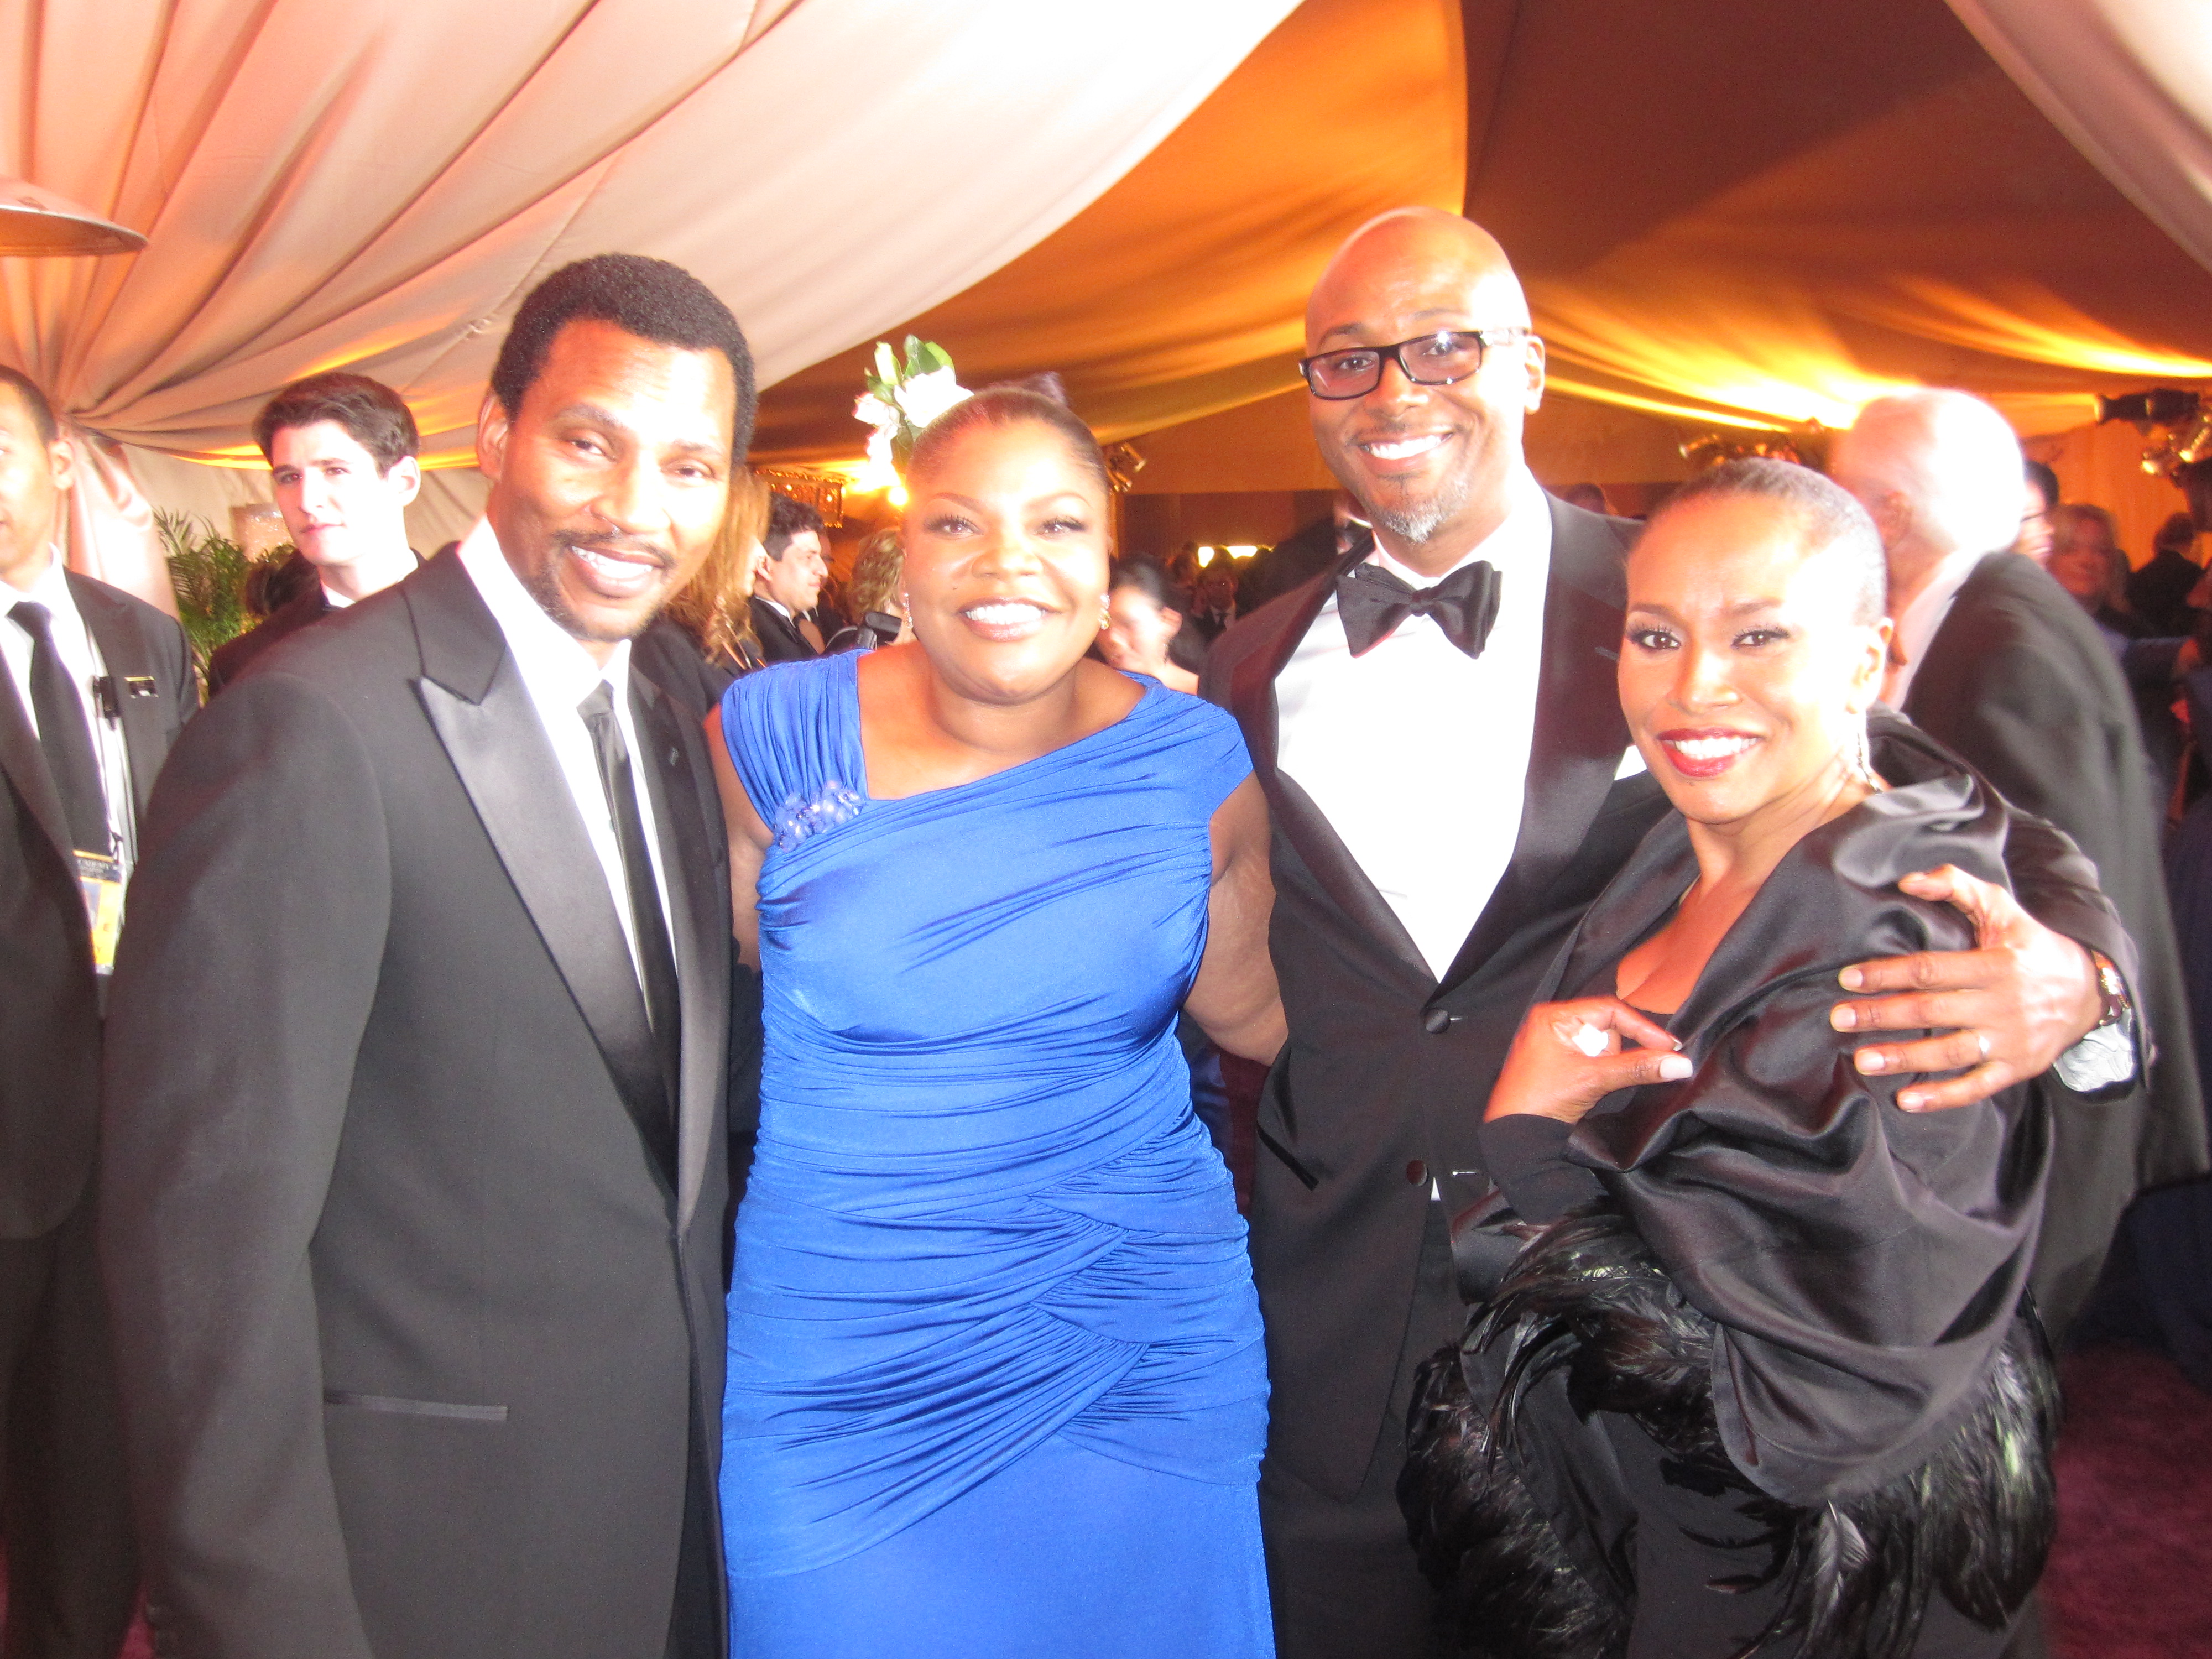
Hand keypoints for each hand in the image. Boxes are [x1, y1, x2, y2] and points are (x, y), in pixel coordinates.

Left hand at [1485, 998, 1690, 1124]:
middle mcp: (1552, 1023)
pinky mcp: (1558, 1063)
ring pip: (1602, 1047)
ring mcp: (1554, 1043)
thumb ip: (1637, 1067)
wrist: (1514, 1137)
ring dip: (1605, 1066)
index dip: (1642, 1027)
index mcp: (1554, 1016)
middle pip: (1607, 1027)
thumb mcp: (1593, 1079)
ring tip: (1586, 1085)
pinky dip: (1598, 1072)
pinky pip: (1591, 1060)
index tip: (1668, 1047)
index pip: (1610, 1009)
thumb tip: (1679, 1063)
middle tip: (1603, 1075)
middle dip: (1614, 1053)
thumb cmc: (1541, 1101)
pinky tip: (1586, 1088)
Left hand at [1829, 863, 2099, 1111]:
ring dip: (1904, 1058)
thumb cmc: (2032, 946)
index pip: (1932, 970)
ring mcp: (2010, 1041)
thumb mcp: (2003, 908)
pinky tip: (1908, 1100)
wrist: (2089, 991)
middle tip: (1840, 1017)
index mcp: (1996, 965)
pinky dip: (1943, 1097)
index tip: (1848, 978)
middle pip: (1932, 1011)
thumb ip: (1957, 886)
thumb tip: (1909, 881)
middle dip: (1883, 1015)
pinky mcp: (2017, 1068)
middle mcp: (2003, 1005)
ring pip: (1949, 1052)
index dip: (1887, 974)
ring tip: (1862, 1060)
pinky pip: (1977, 1087)